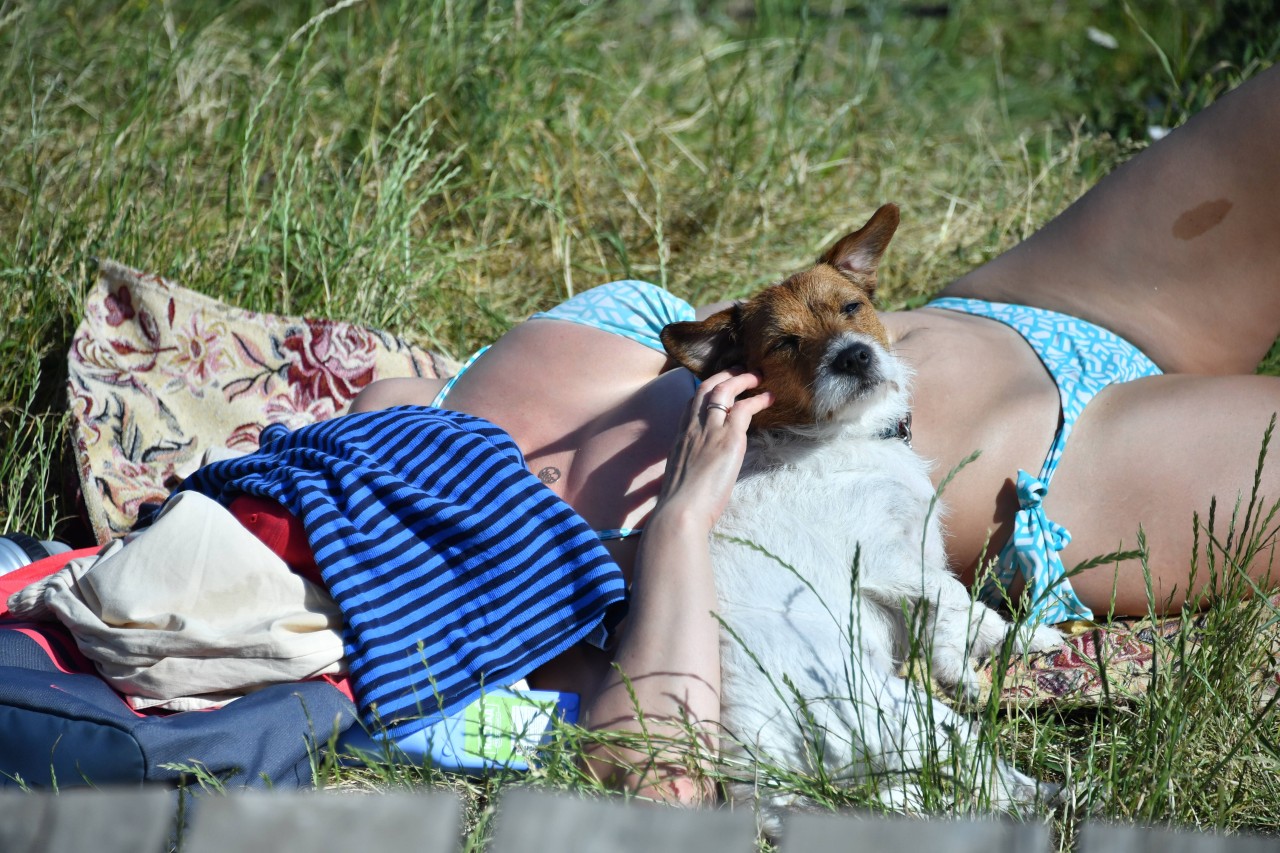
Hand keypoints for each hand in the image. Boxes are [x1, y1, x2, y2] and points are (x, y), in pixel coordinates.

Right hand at [657, 368, 772, 529]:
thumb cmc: (679, 503)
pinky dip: (757, 400)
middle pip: (706, 387)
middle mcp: (693, 427)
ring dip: (742, 380)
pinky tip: (769, 398)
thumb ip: (691, 464)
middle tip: (740, 370)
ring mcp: (710, 430)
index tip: (719, 386)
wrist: (681, 510)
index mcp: (681, 436)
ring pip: (724, 390)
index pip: (692, 402)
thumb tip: (698, 470)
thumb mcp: (681, 475)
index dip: (707, 390)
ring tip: (757, 376)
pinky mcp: (728, 439)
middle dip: (724, 375)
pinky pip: (744, 408)